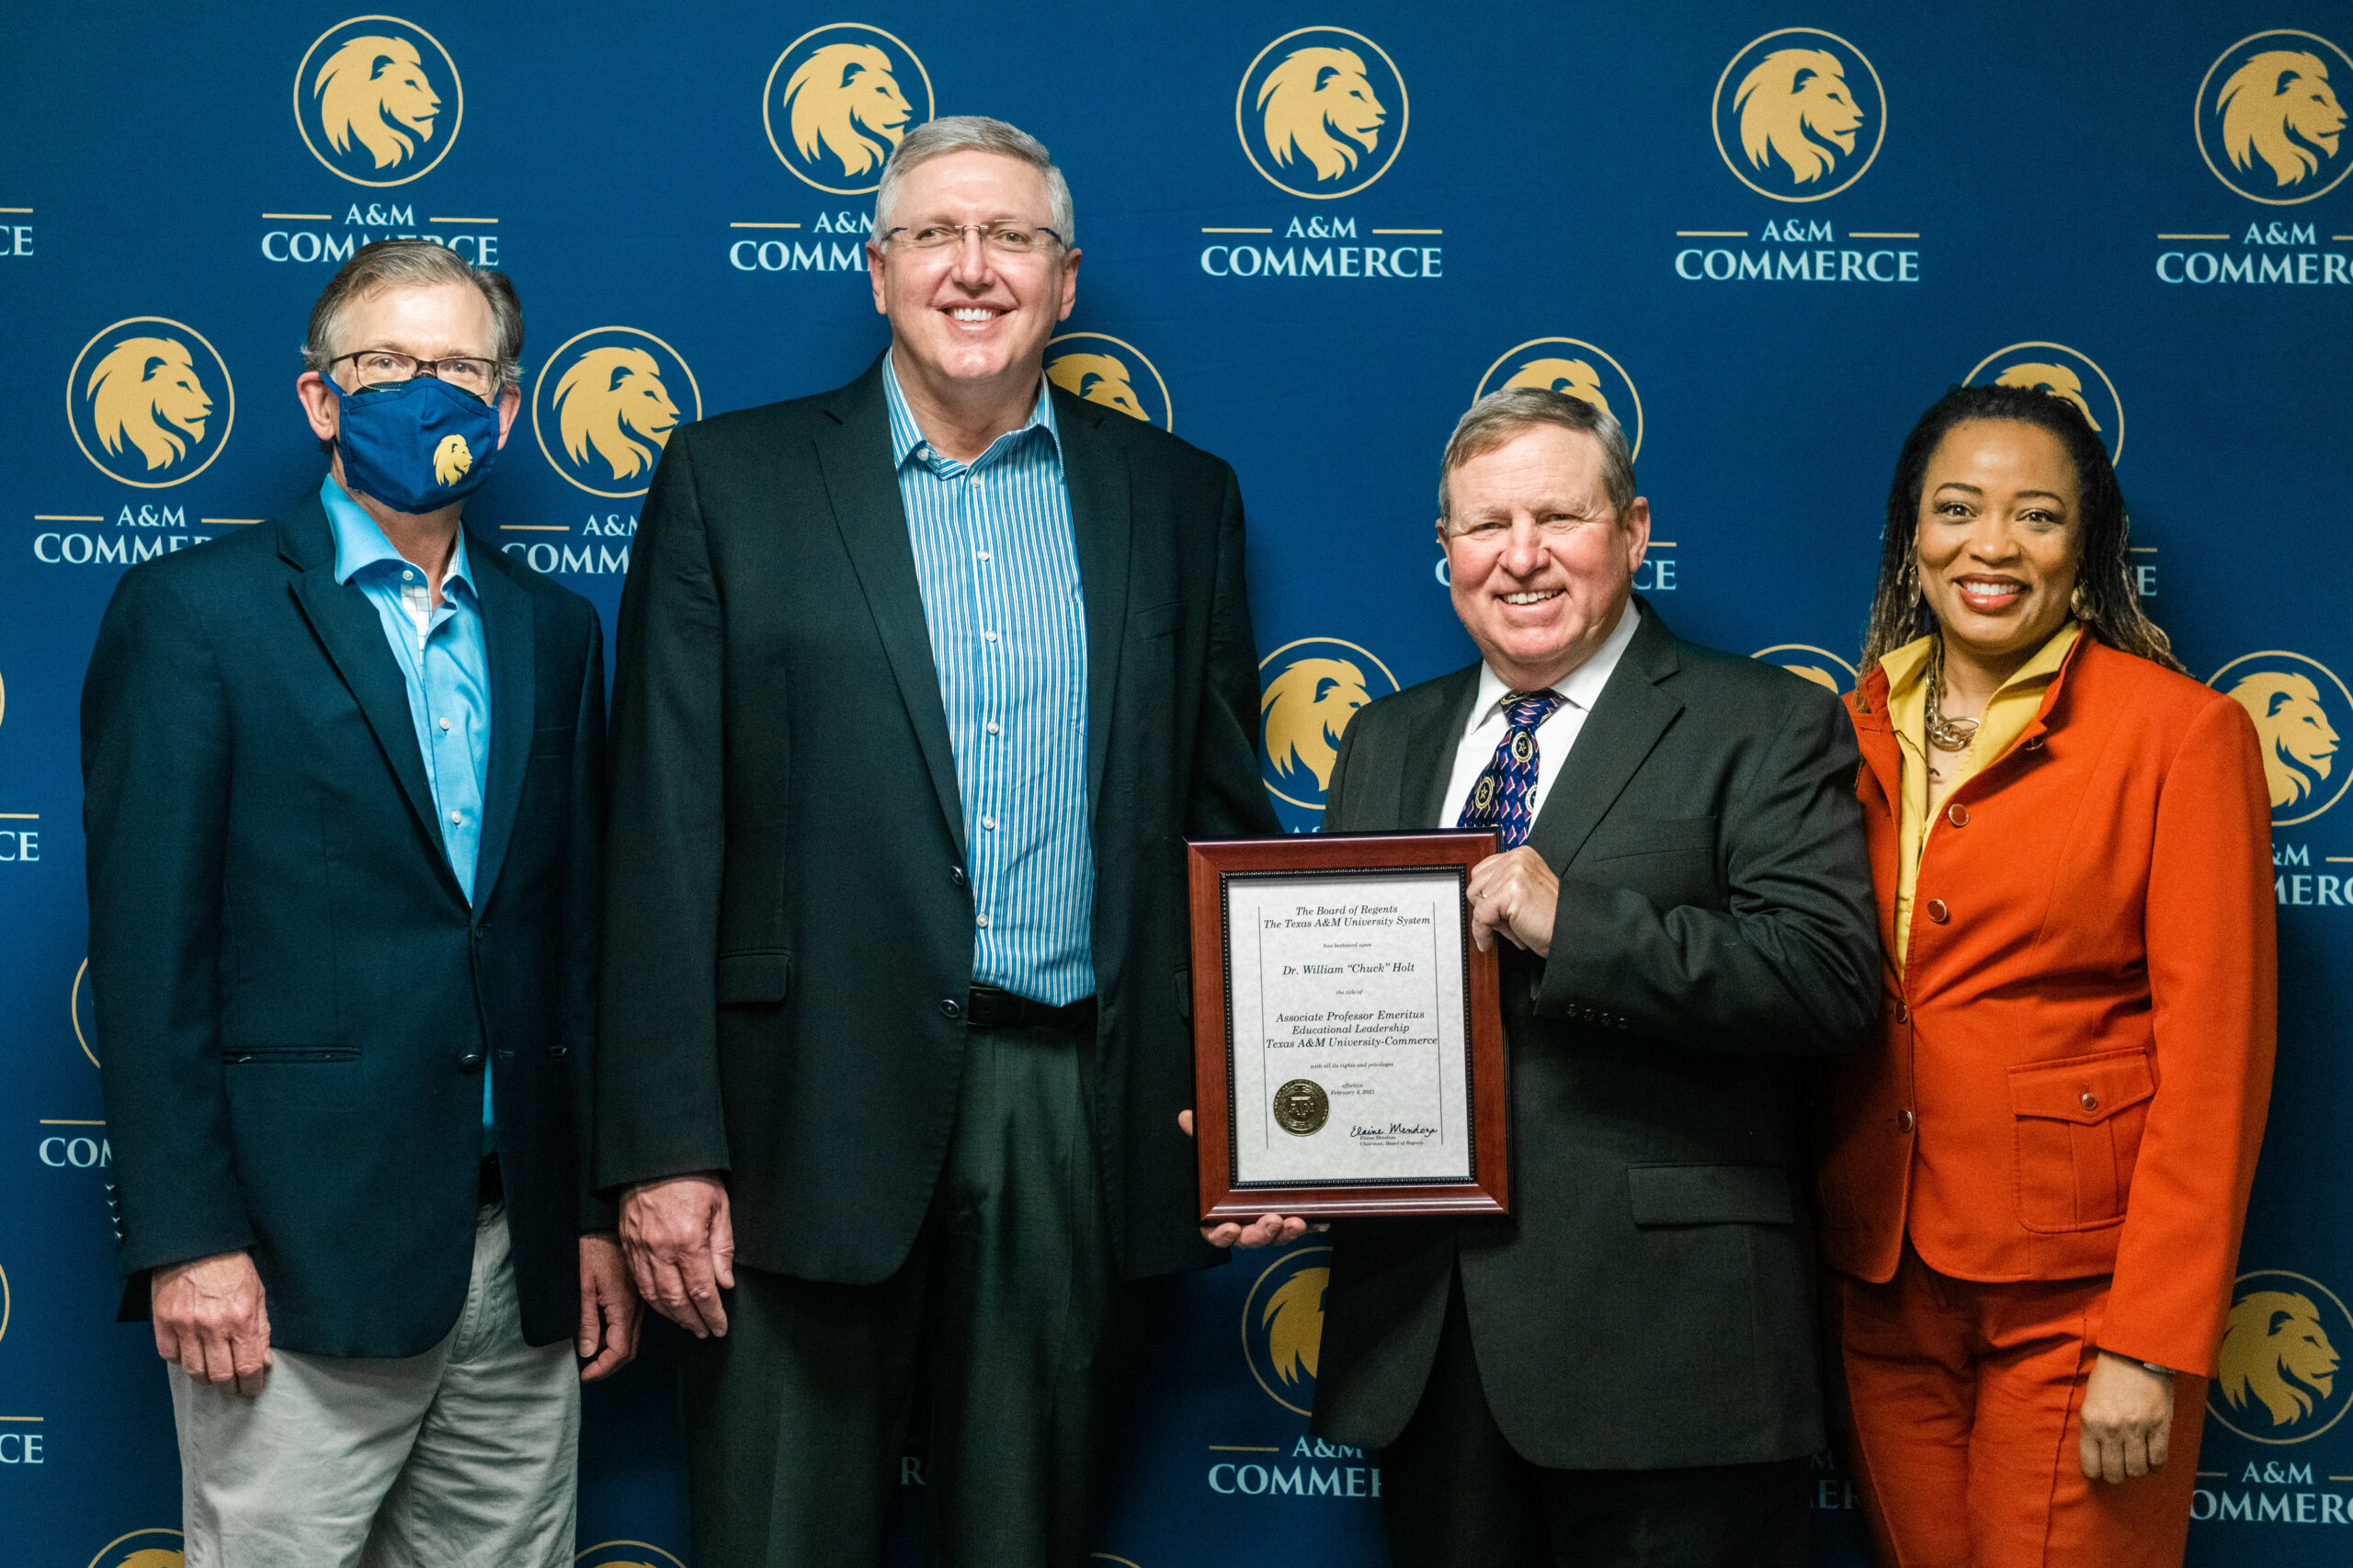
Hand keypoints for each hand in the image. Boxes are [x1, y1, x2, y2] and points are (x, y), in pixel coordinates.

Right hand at [151, 1250, 271, 1396]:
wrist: (197, 1243)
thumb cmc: (231, 1266)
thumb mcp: (257, 1294)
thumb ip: (261, 1330)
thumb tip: (262, 1361)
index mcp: (241, 1319)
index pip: (247, 1367)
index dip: (251, 1384)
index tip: (251, 1389)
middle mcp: (213, 1326)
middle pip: (220, 1375)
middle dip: (229, 1387)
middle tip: (232, 1389)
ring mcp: (185, 1326)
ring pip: (194, 1371)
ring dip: (205, 1379)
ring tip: (213, 1377)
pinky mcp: (163, 1322)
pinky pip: (170, 1356)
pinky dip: (181, 1361)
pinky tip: (190, 1355)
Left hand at [576, 1232, 641, 1380]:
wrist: (604, 1222)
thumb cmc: (591, 1248)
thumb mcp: (582, 1286)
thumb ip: (587, 1321)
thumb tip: (589, 1351)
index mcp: (624, 1305)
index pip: (619, 1350)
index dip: (602, 1368)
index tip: (584, 1374)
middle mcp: (638, 1306)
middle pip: (630, 1349)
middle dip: (609, 1365)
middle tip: (588, 1370)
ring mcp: (641, 1300)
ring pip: (633, 1338)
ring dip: (615, 1353)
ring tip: (594, 1357)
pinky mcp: (639, 1294)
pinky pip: (634, 1325)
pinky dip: (620, 1338)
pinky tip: (605, 1336)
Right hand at [619, 1174, 734, 1337]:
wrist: (653, 1155)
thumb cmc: (691, 1175)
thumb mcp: (719, 1206)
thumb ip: (723, 1248)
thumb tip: (725, 1283)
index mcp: (687, 1240)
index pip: (701, 1291)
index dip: (712, 1314)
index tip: (720, 1327)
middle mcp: (660, 1250)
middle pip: (676, 1301)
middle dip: (693, 1321)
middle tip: (706, 1332)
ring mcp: (640, 1249)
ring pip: (654, 1296)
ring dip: (672, 1316)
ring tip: (688, 1324)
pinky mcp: (627, 1245)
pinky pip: (639, 1282)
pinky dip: (653, 1300)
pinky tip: (665, 1306)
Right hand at [1177, 1110, 1319, 1246]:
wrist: (1264, 1165)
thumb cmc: (1232, 1169)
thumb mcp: (1217, 1153)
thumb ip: (1202, 1140)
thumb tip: (1187, 1117)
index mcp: (1221, 1215)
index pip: (1217, 1234)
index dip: (1222, 1235)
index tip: (1230, 1228)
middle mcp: (1245, 1225)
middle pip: (1249, 1239)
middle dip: (1260, 1235)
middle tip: (1271, 1221)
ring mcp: (1268, 1226)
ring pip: (1275, 1238)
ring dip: (1285, 1233)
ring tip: (1294, 1221)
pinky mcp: (1290, 1222)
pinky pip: (1300, 1229)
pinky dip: (1310, 1228)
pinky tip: (1319, 1222)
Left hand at [1466, 847, 1557, 956]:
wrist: (1572, 931)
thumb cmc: (1551, 918)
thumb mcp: (1524, 893)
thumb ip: (1503, 887)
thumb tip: (1477, 899)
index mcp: (1521, 856)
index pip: (1483, 871)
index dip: (1486, 897)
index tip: (1493, 914)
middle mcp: (1517, 859)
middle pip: (1476, 883)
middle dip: (1486, 907)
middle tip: (1506, 923)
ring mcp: (1514, 872)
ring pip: (1476, 898)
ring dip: (1489, 919)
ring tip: (1511, 928)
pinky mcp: (1510, 891)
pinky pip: (1480, 916)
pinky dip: (1482, 933)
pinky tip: (1489, 942)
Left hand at [2079, 1350, 2174, 1482]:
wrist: (2137, 1354)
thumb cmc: (2110, 1376)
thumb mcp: (2090, 1400)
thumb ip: (2092, 1427)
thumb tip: (2097, 1455)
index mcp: (2091, 1422)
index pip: (2090, 1466)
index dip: (2095, 1472)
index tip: (2099, 1469)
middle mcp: (2112, 1429)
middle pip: (2115, 1474)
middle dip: (2116, 1475)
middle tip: (2119, 1467)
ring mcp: (2137, 1429)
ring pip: (2137, 1470)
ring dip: (2136, 1470)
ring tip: (2135, 1460)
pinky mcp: (2160, 1427)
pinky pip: (2159, 1460)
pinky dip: (2155, 1466)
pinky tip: (2152, 1460)